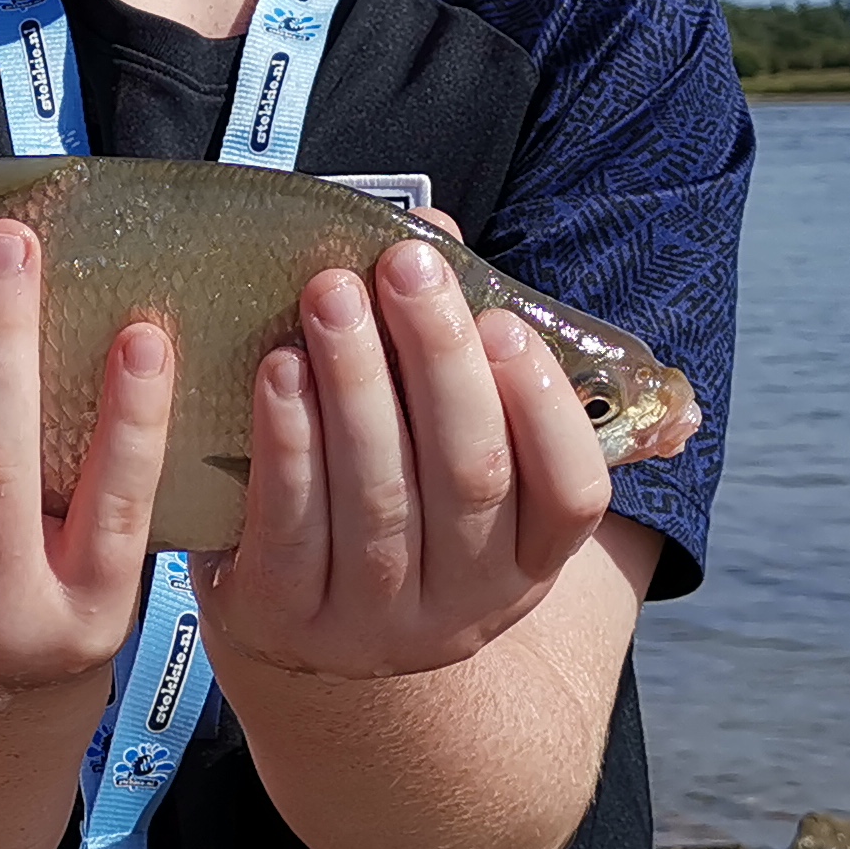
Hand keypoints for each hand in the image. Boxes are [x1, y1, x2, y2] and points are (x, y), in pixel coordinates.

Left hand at [194, 235, 614, 680]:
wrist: (297, 615)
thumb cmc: (388, 489)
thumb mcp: (445, 441)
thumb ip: (456, 344)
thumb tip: (432, 225)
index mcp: (528, 559)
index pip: (572, 494)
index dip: (545, 409)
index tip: (504, 321)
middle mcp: (465, 605)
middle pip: (469, 478)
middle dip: (438, 360)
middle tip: (404, 266)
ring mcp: (374, 623)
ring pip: (378, 497)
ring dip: (355, 383)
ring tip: (331, 294)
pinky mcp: (283, 619)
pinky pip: (289, 525)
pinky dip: (287, 441)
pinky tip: (278, 369)